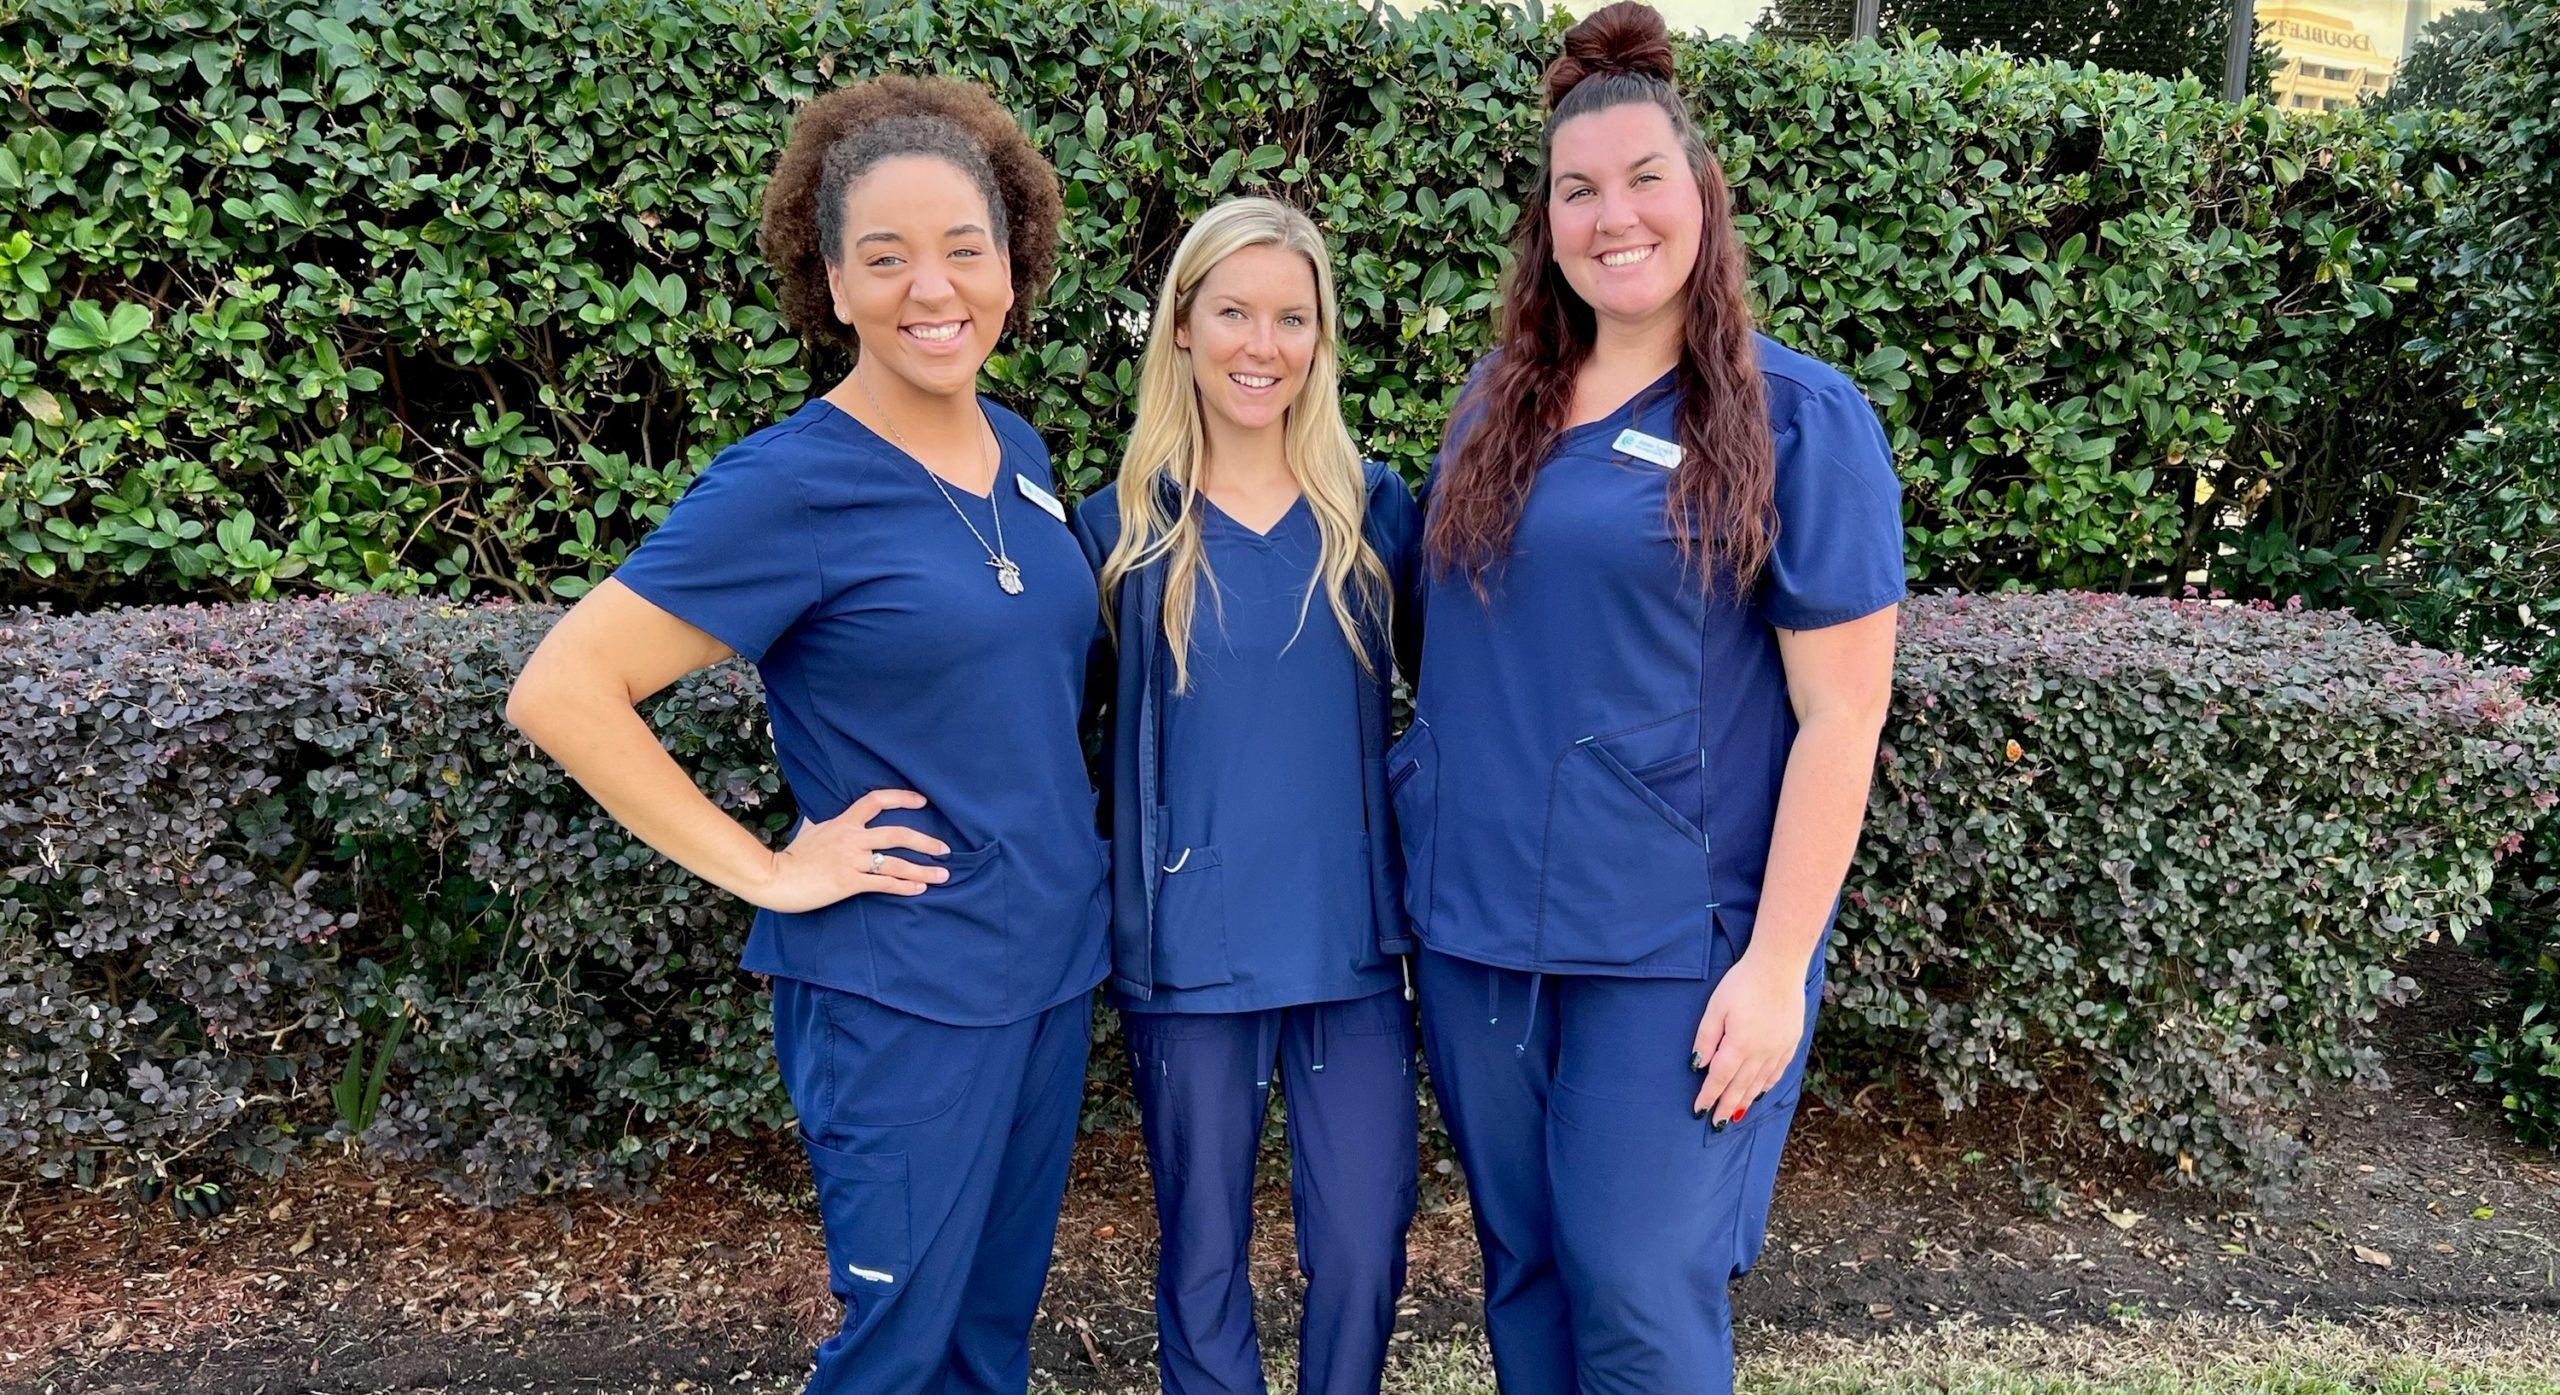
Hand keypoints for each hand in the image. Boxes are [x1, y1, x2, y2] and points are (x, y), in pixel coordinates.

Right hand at [747, 789, 951, 912]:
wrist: (776, 877)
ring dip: (923, 870)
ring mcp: (851, 860)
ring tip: (942, 875)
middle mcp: (852, 838)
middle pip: (898, 833)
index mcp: (844, 821)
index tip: (922, 801)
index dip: (902, 798)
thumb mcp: (812, 829)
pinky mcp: (849, 882)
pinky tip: (919, 890)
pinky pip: (884, 883)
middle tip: (945, 849)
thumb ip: (828, 822)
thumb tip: (829, 816)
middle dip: (926, 841)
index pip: (876, 800)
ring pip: (896, 863)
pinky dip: (904, 887)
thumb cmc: (793, 856)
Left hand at [1691, 948, 1805, 1127]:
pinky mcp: (1790, 1043)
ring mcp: (1778, 1049)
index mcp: (1739, 1045)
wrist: (1780, 966)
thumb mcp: (1716, 1006)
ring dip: (1746, 1100)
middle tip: (1716, 1124)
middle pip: (1740, 1087)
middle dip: (1726, 1107)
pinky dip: (1766, 1086)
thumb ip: (1706, 1038)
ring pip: (1760, 1084)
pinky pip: (1777, 1073)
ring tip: (1735, 1115)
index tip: (1698, 1110)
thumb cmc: (1743, 982)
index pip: (1719, 1078)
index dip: (1708, 1096)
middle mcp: (1761, 1053)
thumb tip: (1697, 1065)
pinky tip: (1759, 1093)